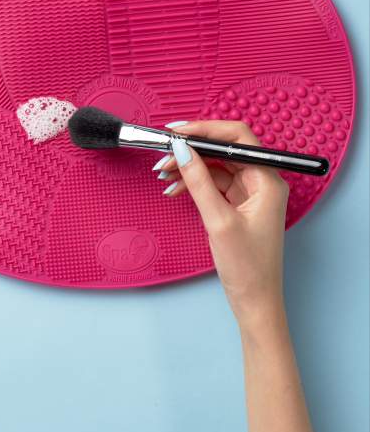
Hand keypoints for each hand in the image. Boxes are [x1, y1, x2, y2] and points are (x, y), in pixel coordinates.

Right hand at [155, 120, 288, 327]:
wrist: (254, 302)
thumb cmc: (247, 268)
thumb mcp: (218, 221)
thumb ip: (199, 182)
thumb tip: (181, 150)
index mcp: (267, 180)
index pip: (237, 138)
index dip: (206, 129)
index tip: (177, 132)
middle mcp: (261, 181)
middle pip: (224, 149)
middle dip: (192, 149)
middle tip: (163, 154)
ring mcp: (250, 192)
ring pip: (216, 166)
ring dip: (189, 167)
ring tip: (163, 174)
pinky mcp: (238, 204)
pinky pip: (214, 183)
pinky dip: (194, 183)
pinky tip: (175, 188)